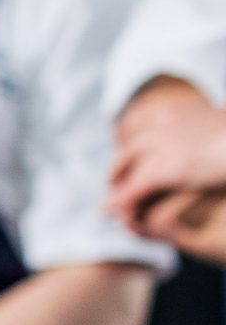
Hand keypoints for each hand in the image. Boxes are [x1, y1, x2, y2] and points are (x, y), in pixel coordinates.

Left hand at [108, 81, 225, 249]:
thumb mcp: (222, 124)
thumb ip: (211, 127)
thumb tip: (217, 124)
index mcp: (173, 112)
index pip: (139, 125)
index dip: (132, 143)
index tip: (129, 155)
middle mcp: (159, 125)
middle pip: (128, 147)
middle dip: (120, 166)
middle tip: (115, 181)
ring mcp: (159, 147)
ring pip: (125, 168)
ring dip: (117, 186)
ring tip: (110, 202)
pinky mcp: (163, 171)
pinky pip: (134, 189)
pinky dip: (119, 201)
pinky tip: (109, 212)